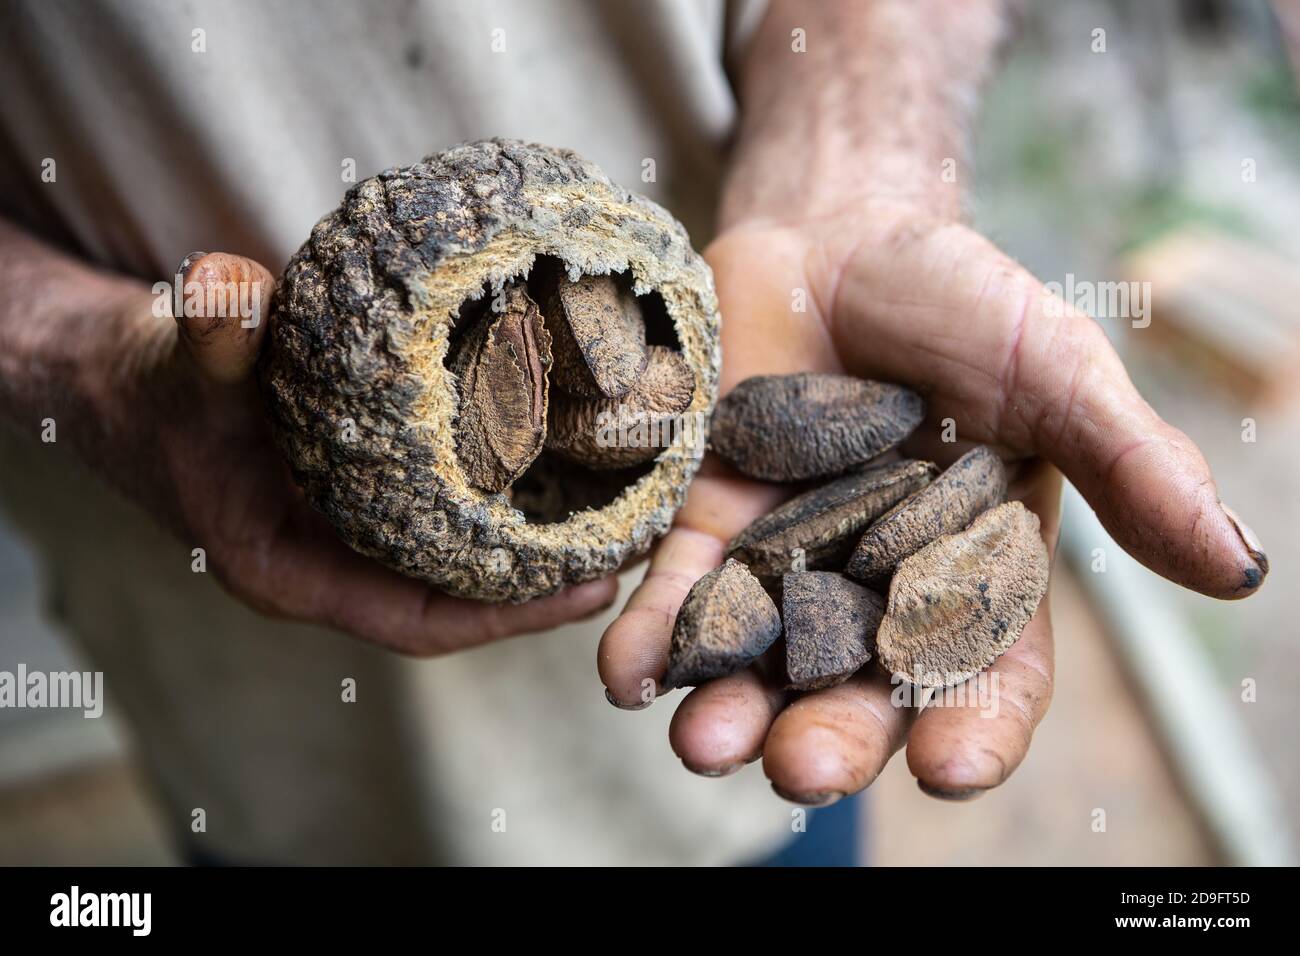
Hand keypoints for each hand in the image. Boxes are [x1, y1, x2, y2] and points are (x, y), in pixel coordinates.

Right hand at [88, 251, 616, 654]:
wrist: (122, 376)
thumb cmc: (148, 380)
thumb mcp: (176, 356)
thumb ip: (209, 335)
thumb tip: (230, 289)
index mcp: (290, 569)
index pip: (416, 622)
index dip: (508, 615)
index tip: (591, 591)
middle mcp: (330, 566)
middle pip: (458, 599)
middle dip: (546, 586)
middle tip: (638, 552)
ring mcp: (350, 536)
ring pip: (459, 562)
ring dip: (538, 549)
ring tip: (626, 520)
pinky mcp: (366, 497)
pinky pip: (449, 517)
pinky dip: (507, 503)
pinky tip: (566, 473)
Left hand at [598, 204, 1266, 802]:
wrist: (837, 232)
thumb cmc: (962, 302)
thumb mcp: (1055, 373)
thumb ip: (1130, 465)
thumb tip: (1240, 567)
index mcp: (972, 574)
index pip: (982, 676)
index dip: (973, 728)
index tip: (948, 767)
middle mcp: (872, 590)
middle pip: (855, 689)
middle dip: (829, 736)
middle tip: (800, 767)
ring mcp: (781, 563)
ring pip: (756, 660)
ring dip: (726, 708)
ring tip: (704, 742)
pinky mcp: (702, 522)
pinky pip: (675, 590)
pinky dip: (651, 632)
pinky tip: (627, 672)